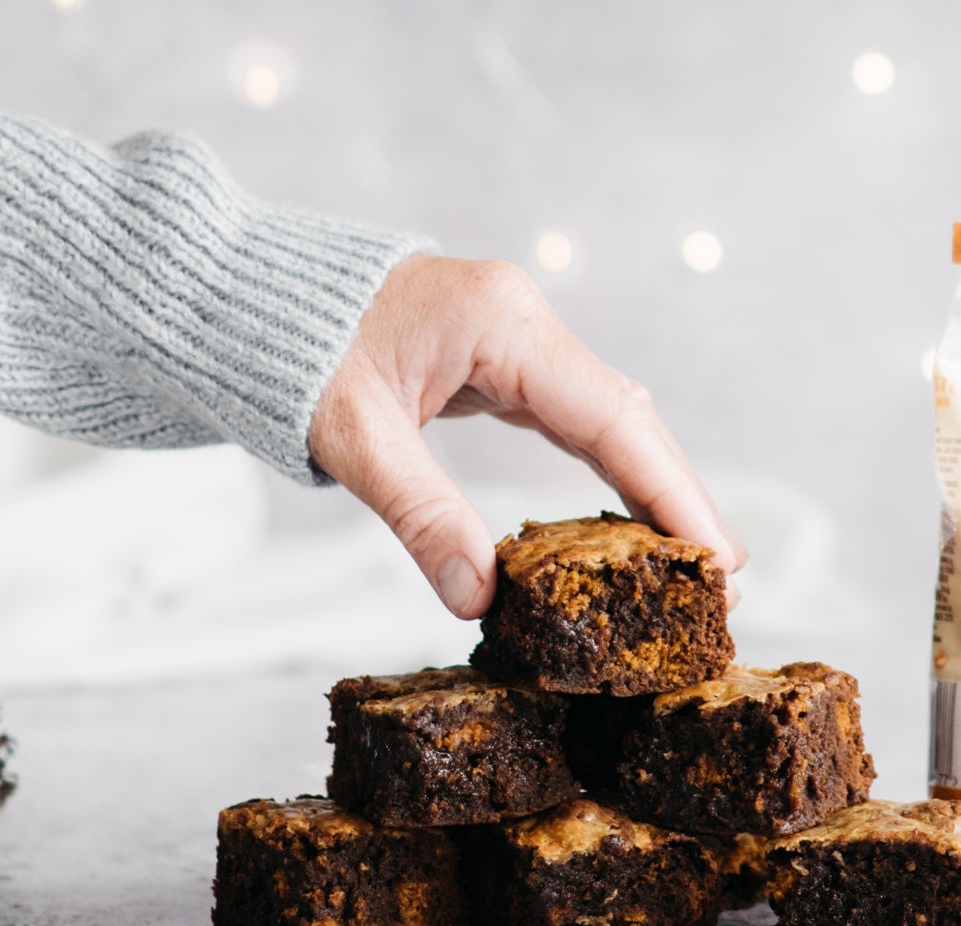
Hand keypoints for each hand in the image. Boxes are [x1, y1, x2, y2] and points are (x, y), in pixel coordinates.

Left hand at [309, 255, 745, 618]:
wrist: (236, 290)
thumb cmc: (284, 350)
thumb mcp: (351, 440)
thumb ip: (421, 515)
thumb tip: (481, 598)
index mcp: (499, 323)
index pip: (612, 417)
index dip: (672, 493)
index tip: (718, 558)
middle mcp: (521, 320)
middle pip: (629, 415)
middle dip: (678, 499)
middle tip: (724, 584)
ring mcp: (512, 335)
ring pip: (608, 416)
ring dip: (650, 487)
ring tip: (692, 566)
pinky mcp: (495, 356)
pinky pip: (571, 417)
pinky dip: (606, 470)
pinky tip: (625, 523)